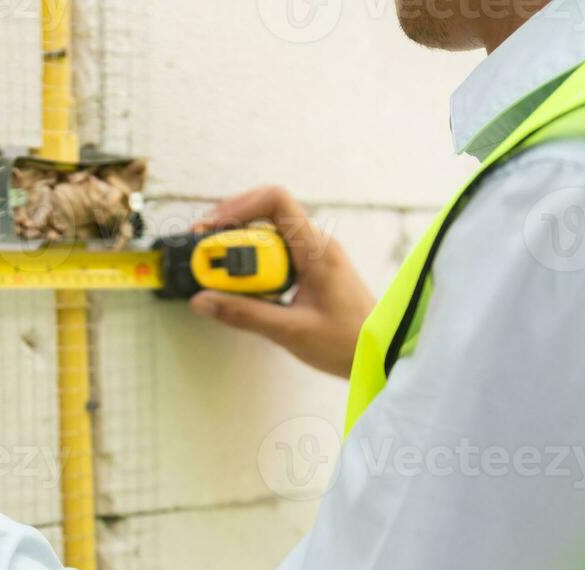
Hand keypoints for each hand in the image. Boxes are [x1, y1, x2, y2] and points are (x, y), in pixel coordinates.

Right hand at [189, 186, 375, 377]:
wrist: (381, 355)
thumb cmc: (348, 342)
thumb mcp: (291, 331)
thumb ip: (245, 314)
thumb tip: (203, 300)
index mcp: (316, 249)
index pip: (275, 200)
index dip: (238, 206)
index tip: (211, 230)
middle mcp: (315, 245)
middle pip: (264, 214)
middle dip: (229, 229)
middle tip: (203, 253)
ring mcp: (314, 257)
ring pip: (267, 235)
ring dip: (239, 249)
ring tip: (216, 271)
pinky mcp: (310, 272)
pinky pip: (275, 256)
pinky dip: (252, 266)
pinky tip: (240, 286)